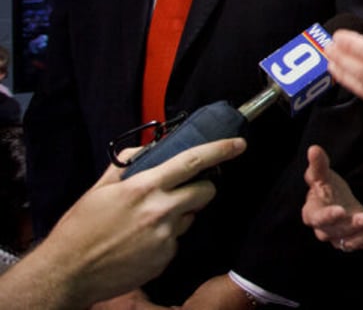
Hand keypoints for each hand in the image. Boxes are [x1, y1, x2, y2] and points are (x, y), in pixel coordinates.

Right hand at [34, 137, 246, 307]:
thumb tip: (146, 149)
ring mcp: (166, 236)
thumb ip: (126, 165)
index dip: (220, 150)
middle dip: (202, 188)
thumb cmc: (80, 229)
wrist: (68, 273)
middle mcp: (160, 210)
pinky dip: (166, 237)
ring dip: (180, 214)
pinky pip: (177, 239)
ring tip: (148, 222)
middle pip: (205, 192)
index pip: (193, 162)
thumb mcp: (99, 189)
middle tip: (184, 191)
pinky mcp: (165, 257)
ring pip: (191, 216)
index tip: (238, 145)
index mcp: (145, 187)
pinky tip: (142, 241)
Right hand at [302, 145, 362, 250]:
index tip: (340, 211)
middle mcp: (324, 230)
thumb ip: (318, 164)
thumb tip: (313, 149)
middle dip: (352, 226)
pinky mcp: (354, 240)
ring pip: (350, 242)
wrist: (335, 200)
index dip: (328, 216)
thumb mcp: (322, 174)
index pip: (318, 218)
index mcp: (312, 213)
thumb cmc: (325, 188)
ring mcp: (339, 237)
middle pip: (336, 232)